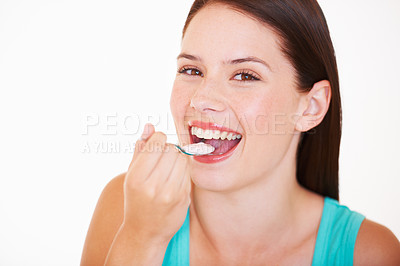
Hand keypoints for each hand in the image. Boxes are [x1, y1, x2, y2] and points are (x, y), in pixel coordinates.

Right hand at [123, 123, 190, 243]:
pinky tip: (174, 179)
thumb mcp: (132, 175)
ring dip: (177, 159)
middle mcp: (153, 185)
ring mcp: (170, 193)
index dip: (158, 139)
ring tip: (168, 169)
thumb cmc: (136, 199)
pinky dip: (183, 171)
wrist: (145, 232)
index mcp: (137, 177)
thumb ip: (140, 149)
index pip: (158, 142)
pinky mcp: (184, 198)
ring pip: (183, 159)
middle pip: (172, 149)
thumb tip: (150, 126)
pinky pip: (188, 172)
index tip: (155, 146)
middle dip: (169, 149)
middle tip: (162, 159)